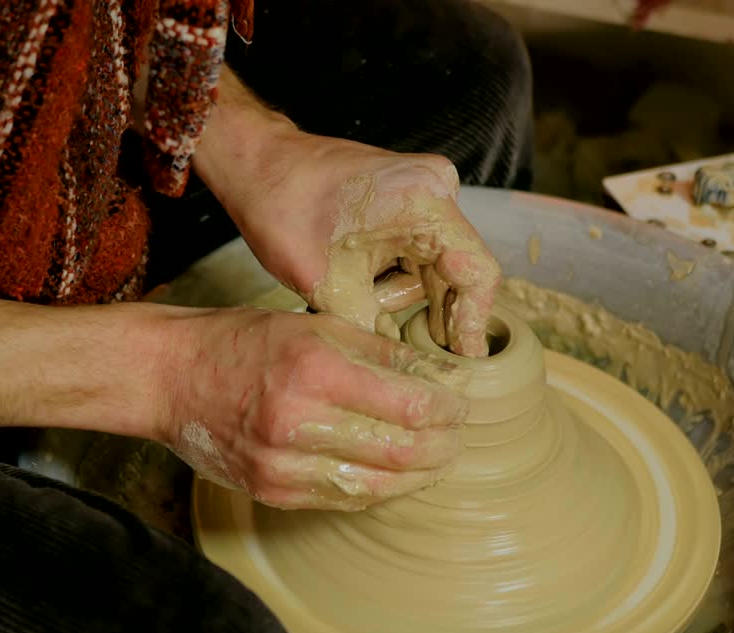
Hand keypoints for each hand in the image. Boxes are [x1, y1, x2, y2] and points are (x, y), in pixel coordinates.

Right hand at [157, 307, 469, 509]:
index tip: (459, 406)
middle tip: (456, 438)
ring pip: (376, 487)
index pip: (409, 406)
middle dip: (442, 448)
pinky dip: (377, 489)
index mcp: (314, 370)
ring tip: (436, 462)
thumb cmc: (239, 342)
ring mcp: (282, 465)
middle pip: (400, 453)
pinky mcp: (271, 491)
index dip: (446, 412)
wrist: (168, 378)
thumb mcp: (309, 325)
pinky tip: (394, 476)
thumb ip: (374, 350)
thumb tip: (432, 376)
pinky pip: (341, 499)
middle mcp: (299, 422)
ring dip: (417, 478)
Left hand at [230, 135, 501, 357]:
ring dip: (400, 295)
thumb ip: (368, 327)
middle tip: (419, 358)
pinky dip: (393, 277)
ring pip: (434, 267)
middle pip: (458, 271)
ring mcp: (423, 191)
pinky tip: (360, 288)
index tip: (465, 360)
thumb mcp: (323, 284)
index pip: (477, 273)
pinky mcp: (407, 199)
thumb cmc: (281, 208)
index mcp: (424, 202)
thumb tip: (398, 366)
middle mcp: (435, 190)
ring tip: (354, 298)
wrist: (256, 164)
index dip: (474, 322)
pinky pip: (416, 252)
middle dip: (434, 314)